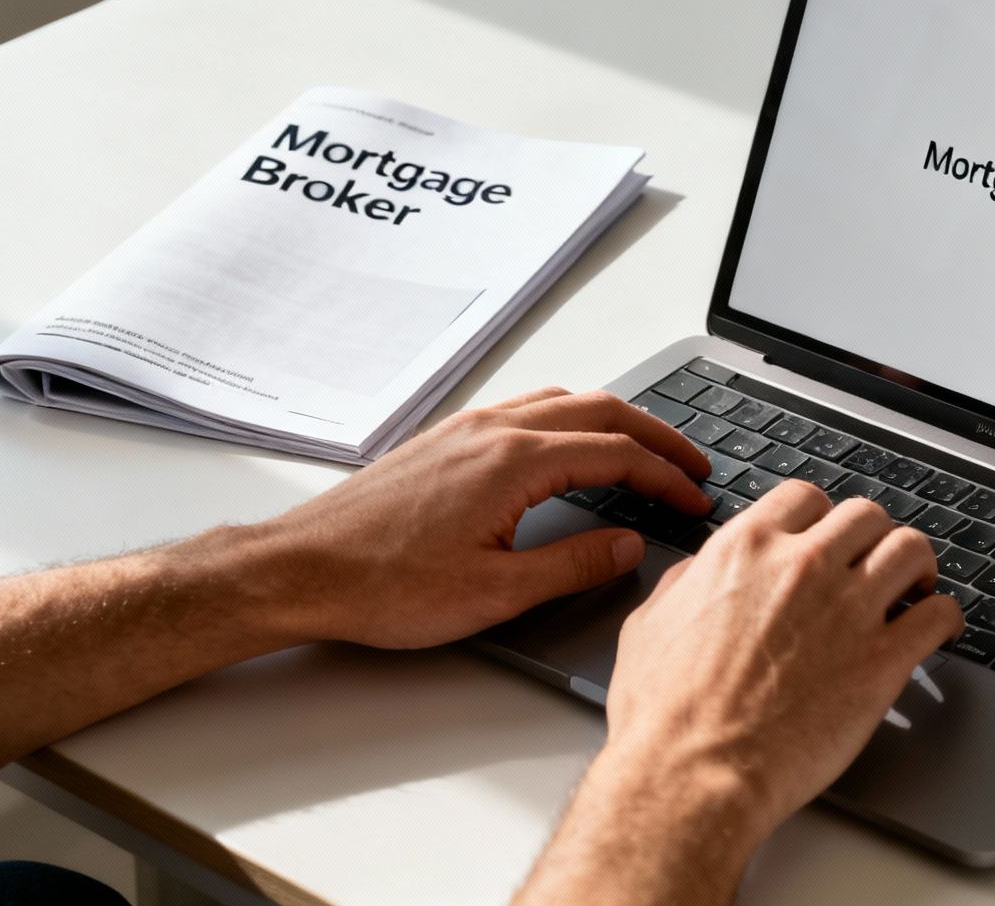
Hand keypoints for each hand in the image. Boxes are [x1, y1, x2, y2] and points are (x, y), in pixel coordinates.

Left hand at [251, 387, 710, 648]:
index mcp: (515, 462)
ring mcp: (466, 429)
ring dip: (614, 422)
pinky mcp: (444, 440)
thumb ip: (573, 565)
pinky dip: (571, 420)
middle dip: (657, 436)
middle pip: (601, 410)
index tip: (695, 499)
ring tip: (644, 452)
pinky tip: (570, 449)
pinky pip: (527, 409)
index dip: (667, 477)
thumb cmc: (381, 585)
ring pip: (563, 402)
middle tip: (693, 465)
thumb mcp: (495, 593)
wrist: (299, 570)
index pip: (618, 454)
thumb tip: (627, 547)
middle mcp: (493, 430)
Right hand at [517, 481, 964, 904]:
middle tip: (873, 561)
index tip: (827, 537)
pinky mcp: (883, 661)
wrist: (694, 773)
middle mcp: (803, 567)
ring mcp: (849, 610)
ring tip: (915, 587)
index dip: (820, 517)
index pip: (805, 498)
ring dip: (916, 566)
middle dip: (872, 537)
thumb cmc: (665, 714)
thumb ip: (687, 583)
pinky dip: (945, 617)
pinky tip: (939, 629)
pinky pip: (939, 615)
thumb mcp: (651, 624)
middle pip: (866, 515)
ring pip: (911, 550)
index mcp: (746, 550)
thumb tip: (702, 572)